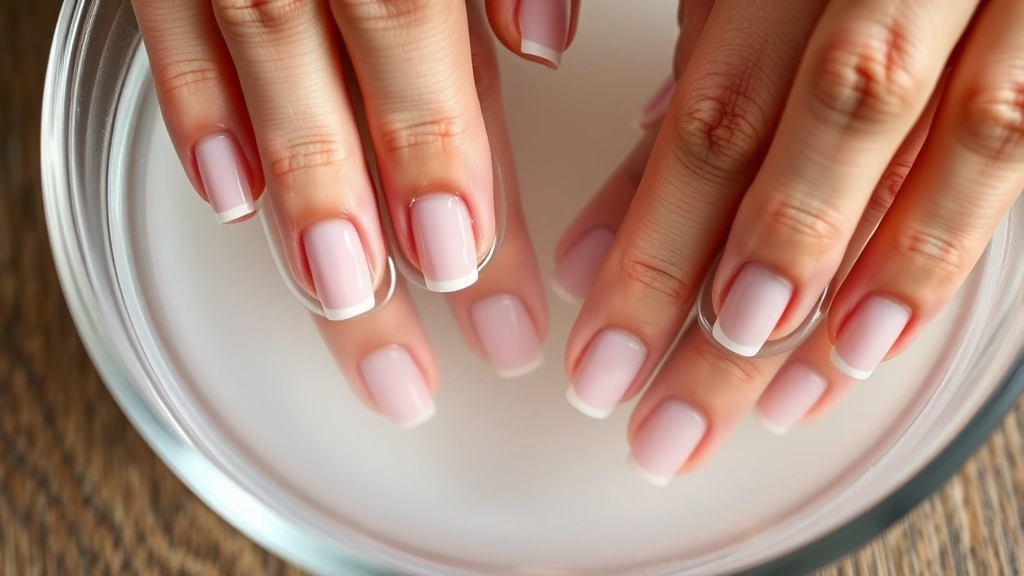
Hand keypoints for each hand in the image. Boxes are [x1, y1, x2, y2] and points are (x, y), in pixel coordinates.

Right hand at [131, 0, 577, 425]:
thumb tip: (544, 43)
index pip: (445, 84)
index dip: (464, 192)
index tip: (485, 290)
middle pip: (348, 127)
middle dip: (377, 256)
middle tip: (403, 358)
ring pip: (263, 102)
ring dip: (298, 211)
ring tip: (336, 308)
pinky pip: (171, 35)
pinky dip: (197, 113)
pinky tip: (231, 196)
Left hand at [557, 0, 1023, 483]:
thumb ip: (711, 52)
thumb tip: (636, 179)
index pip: (714, 112)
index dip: (651, 243)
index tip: (602, 348)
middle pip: (798, 152)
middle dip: (720, 307)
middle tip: (659, 418)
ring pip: (926, 158)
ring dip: (833, 300)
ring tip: (754, 402)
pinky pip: (1015, 151)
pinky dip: (937, 260)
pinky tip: (866, 345)